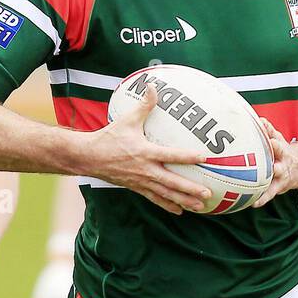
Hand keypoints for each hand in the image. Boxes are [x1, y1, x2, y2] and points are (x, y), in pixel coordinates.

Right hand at [91, 85, 211, 215]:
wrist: (89, 157)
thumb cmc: (109, 137)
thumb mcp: (127, 119)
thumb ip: (144, 105)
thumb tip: (153, 86)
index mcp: (145, 152)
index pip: (171, 155)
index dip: (187, 156)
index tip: (204, 157)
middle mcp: (145, 170)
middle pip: (172, 182)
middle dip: (190, 189)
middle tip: (207, 193)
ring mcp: (141, 181)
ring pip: (166, 194)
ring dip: (184, 200)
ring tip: (200, 206)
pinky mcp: (136, 188)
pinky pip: (155, 199)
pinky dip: (168, 205)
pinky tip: (180, 211)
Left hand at [252, 118, 297, 206]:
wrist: (297, 167)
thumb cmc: (281, 151)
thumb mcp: (277, 139)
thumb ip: (268, 131)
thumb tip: (260, 119)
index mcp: (281, 151)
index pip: (278, 146)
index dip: (275, 143)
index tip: (270, 141)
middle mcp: (282, 165)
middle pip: (279, 167)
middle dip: (275, 168)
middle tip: (272, 168)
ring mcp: (280, 178)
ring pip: (274, 183)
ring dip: (266, 187)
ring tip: (257, 193)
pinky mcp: (277, 188)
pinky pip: (268, 195)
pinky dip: (262, 199)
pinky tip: (253, 204)